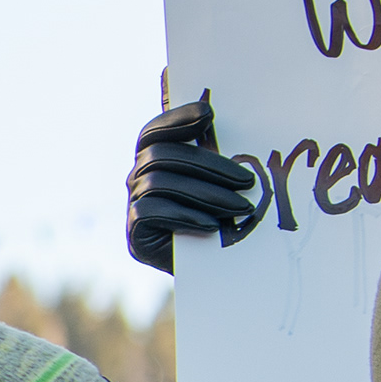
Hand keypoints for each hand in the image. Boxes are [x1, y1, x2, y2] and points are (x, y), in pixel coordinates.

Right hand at [127, 93, 260, 273]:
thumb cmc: (223, 217)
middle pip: (160, 155)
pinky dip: (185, 216)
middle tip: (247, 180)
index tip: (210, 115)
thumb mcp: (222, 182)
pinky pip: (151, 211)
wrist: (215, 267)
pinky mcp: (134, 232)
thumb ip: (216, 154)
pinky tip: (212, 225)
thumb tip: (231, 122)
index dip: (176, 119)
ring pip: (159, 183)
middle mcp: (137, 178)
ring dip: (206, 194)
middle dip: (209, 165)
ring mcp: (133, 204)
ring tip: (242, 208)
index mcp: (154, 159)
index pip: (153, 131)